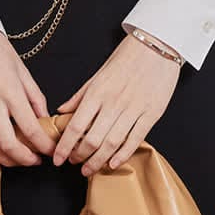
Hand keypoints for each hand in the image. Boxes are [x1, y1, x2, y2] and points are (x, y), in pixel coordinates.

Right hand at [0, 28, 56, 165]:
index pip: (31, 128)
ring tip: (17, 160)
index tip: (51, 151)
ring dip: (6, 160)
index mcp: (11, 91)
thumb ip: (35, 97)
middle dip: (26, 159)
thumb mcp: (23, 71)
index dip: (44, 145)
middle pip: (10, 145)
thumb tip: (44, 119)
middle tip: (35, 160)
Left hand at [52, 32, 180, 175]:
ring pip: (112, 143)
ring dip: (98, 161)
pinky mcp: (151, 113)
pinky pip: (135, 139)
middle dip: (80, 156)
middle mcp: (114, 102)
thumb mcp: (99, 73)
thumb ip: (80, 95)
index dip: (65, 146)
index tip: (57, 158)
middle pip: (92, 139)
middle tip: (74, 164)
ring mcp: (134, 109)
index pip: (76, 125)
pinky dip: (123, 154)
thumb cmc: (127, 56)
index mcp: (98, 91)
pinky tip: (113, 163)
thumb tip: (62, 110)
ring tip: (89, 169)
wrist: (157, 45)